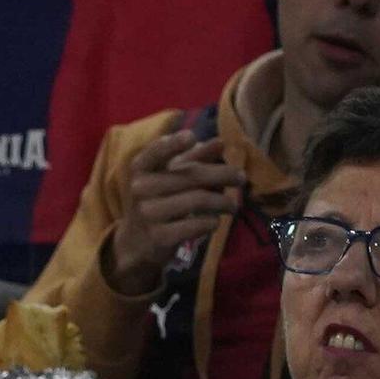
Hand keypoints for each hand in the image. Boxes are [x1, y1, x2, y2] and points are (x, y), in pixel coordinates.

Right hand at [106, 128, 244, 292]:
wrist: (137, 242)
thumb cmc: (159, 200)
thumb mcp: (170, 177)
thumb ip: (194, 159)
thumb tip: (220, 142)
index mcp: (141, 169)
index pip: (154, 153)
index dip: (172, 144)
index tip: (192, 136)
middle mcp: (140, 188)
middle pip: (192, 176)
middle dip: (223, 174)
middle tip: (242, 178)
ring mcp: (148, 213)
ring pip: (198, 200)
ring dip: (223, 202)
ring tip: (232, 206)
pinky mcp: (159, 236)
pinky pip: (197, 225)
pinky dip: (212, 222)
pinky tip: (215, 221)